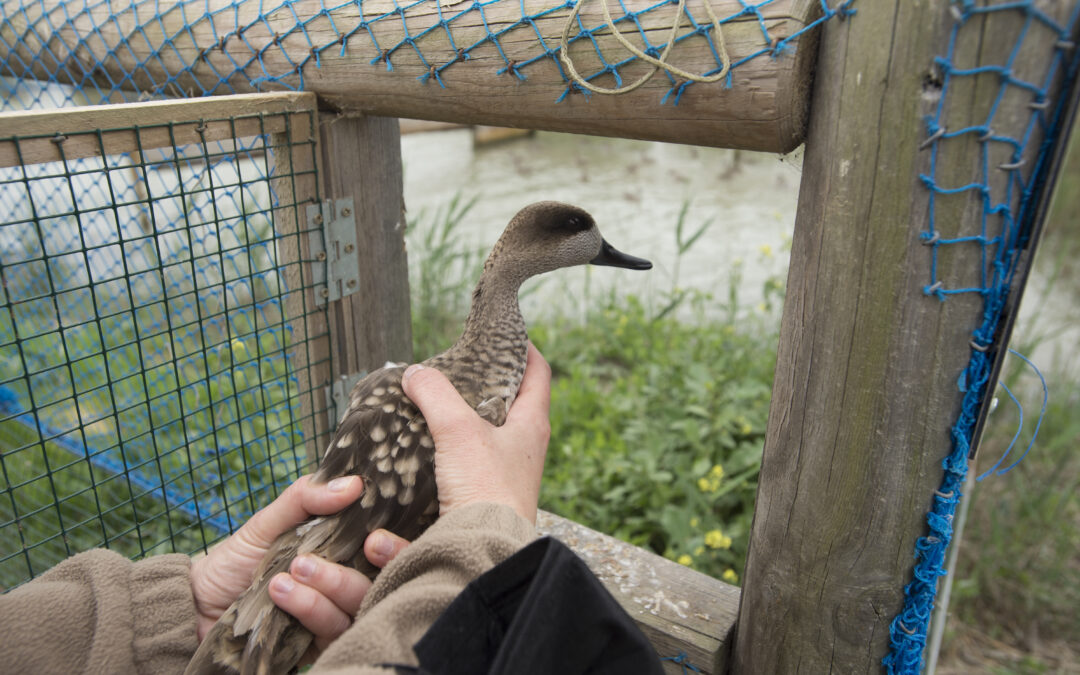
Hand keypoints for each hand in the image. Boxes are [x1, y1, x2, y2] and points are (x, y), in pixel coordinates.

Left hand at [189, 475, 409, 653]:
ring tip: (289, 571)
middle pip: (380, 582)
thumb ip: (306, 498)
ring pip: (356, 607)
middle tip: (344, 551)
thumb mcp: (269, 520)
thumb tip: (354, 483)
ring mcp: (334, 615)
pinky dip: (308, 609)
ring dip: (327, 586)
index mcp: (345, 552)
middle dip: (365, 567)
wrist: (198, 605)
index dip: (395, 546)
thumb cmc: (238, 560)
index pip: (386, 550)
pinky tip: (281, 591)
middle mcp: (348, 584)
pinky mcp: (316, 644)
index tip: (375, 537)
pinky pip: (330, 632)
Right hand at [401, 341, 551, 523]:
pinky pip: (472, 460)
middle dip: (487, 382)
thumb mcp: (458, 431)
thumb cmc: (486, 490)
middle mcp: (526, 448)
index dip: (523, 349)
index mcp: (532, 424)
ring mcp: (509, 472)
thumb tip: (416, 374)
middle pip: (513, 401)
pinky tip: (430, 444)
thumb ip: (436, 395)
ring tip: (437, 402)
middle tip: (459, 367)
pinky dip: (453, 446)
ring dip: (467, 416)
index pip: (538, 372)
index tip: (505, 334)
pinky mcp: (487, 494)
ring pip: (490, 432)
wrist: (484, 551)